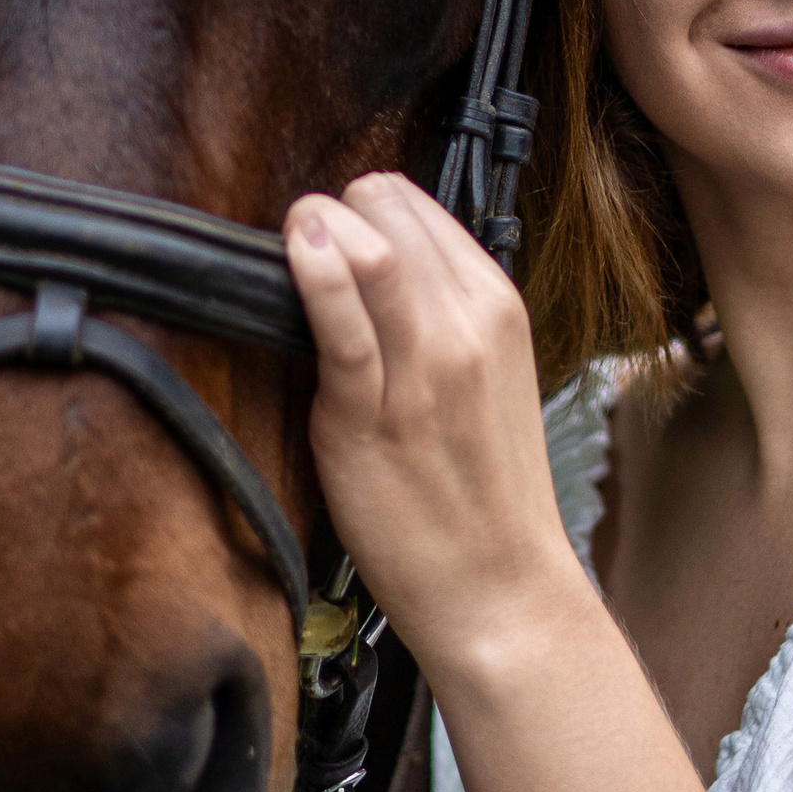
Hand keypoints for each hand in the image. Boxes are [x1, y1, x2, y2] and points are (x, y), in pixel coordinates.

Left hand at [284, 172, 586, 684]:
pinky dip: (314, 274)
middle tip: (307, 247)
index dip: (363, 210)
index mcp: (496, 307)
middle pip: (386, 206)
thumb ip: (434, 316)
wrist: (499, 588)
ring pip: (370, 245)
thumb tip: (368, 267)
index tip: (338, 237)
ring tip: (293, 241)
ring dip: (315, 226)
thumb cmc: (482, 495)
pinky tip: (296, 253)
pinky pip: (342, 324)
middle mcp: (468, 325)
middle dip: (335, 211)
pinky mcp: (374, 415)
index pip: (417, 204)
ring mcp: (425, 368)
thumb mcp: (482, 378)